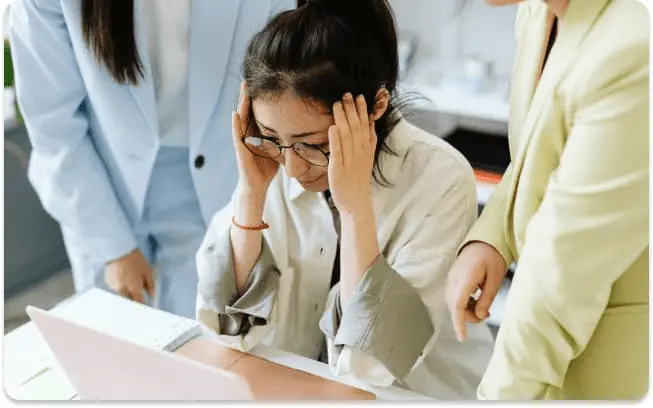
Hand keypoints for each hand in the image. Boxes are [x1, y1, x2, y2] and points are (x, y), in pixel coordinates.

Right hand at [104, 249, 154, 303]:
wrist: (118, 250)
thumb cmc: (135, 259)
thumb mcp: (147, 271)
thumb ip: (150, 285)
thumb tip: (152, 295)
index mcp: (134, 288)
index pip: (139, 303)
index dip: (144, 305)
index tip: (147, 306)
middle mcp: (122, 291)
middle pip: (131, 300)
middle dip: (136, 299)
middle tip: (140, 292)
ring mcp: (114, 287)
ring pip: (123, 295)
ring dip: (128, 292)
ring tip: (131, 280)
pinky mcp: (108, 283)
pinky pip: (117, 289)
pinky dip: (121, 286)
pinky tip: (123, 277)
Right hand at [232, 81, 279, 197]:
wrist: (257, 186)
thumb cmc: (266, 169)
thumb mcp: (278, 149)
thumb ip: (284, 139)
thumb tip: (302, 131)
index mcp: (257, 132)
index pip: (257, 111)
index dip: (259, 97)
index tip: (263, 82)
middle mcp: (248, 133)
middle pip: (248, 110)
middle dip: (248, 95)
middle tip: (249, 78)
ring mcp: (243, 140)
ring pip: (241, 118)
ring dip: (241, 104)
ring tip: (243, 89)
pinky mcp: (240, 149)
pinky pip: (237, 134)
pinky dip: (236, 124)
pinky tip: (235, 113)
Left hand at [328, 93, 375, 214]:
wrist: (355, 202)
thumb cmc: (358, 180)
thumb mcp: (366, 159)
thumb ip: (368, 141)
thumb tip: (369, 122)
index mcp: (367, 151)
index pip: (366, 127)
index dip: (363, 112)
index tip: (360, 97)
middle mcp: (360, 154)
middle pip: (356, 128)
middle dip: (352, 110)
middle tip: (347, 94)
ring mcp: (350, 161)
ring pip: (347, 136)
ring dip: (343, 119)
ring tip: (338, 104)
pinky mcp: (338, 169)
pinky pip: (338, 152)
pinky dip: (335, 139)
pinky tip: (333, 127)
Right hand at [446, 241, 507, 341]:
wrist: (484, 240)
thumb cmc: (492, 256)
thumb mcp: (495, 279)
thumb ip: (487, 298)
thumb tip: (479, 316)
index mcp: (465, 279)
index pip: (458, 306)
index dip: (459, 323)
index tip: (463, 338)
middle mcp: (454, 279)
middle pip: (454, 307)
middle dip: (467, 317)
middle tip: (486, 314)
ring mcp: (451, 278)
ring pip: (452, 303)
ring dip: (465, 310)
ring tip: (482, 308)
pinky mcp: (453, 278)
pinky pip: (454, 296)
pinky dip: (462, 303)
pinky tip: (475, 300)